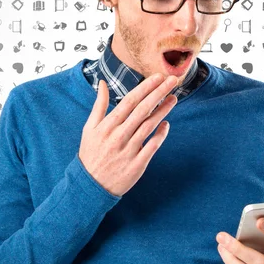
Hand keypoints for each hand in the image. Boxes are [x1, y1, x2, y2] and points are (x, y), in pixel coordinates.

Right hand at [79, 74, 178, 197]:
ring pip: (149, 126)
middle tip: (173, 81)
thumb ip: (99, 105)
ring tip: (174, 98)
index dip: (145, 88)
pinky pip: (153, 146)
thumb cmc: (91, 153)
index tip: (158, 77)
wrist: (90, 186)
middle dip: (159, 93)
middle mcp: (119, 136)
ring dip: (163, 111)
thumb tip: (103, 83)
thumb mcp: (89, 128)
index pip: (130, 101)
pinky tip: (166, 124)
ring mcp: (129, 150)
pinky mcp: (137, 164)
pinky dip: (161, 135)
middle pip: (142, 110)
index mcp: (108, 125)